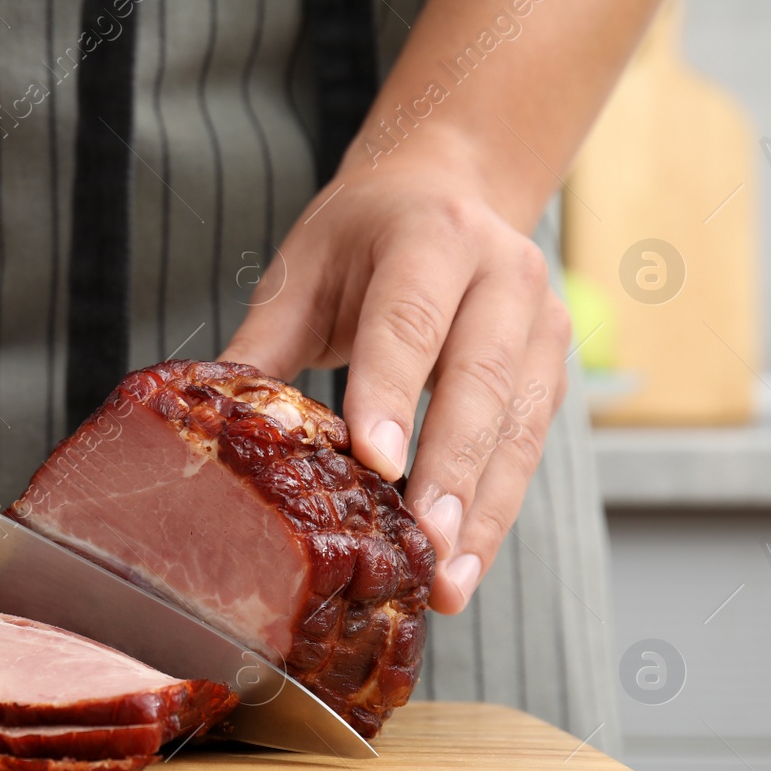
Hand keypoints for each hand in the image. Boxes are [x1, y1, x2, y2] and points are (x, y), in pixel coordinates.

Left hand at [220, 136, 570, 614]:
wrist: (448, 188)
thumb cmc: (363, 236)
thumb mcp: (303, 271)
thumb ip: (262, 347)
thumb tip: (215, 430)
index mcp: (431, 235)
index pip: (410, 322)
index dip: (393, 394)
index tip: (376, 465)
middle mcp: (502, 273)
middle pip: (481, 380)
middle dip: (452, 471)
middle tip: (424, 544)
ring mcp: (542, 320)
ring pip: (519, 426)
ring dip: (484, 511)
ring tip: (449, 582)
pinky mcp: (555, 365)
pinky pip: (529, 446)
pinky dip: (497, 508)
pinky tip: (465, 562)